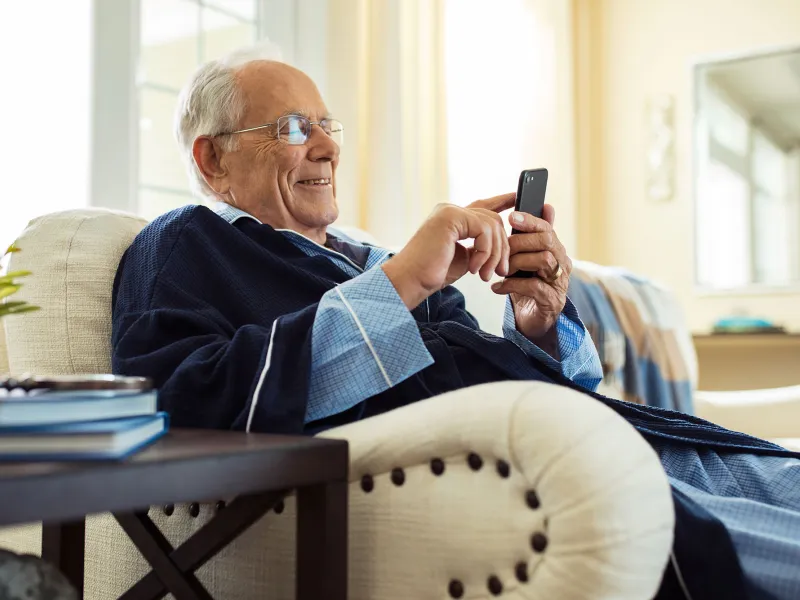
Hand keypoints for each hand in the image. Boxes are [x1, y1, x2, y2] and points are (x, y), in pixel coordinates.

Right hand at [382, 193, 515, 308]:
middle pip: (493, 219)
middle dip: (502, 247)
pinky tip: (474, 268)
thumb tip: (498, 247)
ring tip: (486, 275)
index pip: (483, 206)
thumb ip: (478, 247)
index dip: (503, 201)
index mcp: (452, 218)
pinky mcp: (451, 217)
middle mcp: (450, 210)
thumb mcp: (464, 258)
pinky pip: (483, 230)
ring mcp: (450, 211)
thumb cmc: (431, 273)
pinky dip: (484, 253)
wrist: (410, 280)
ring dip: (494, 255)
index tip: (518, 198)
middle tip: (501, 271)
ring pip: (492, 225)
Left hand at [491, 204, 571, 340]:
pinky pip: (534, 286)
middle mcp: (562, 264)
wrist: (531, 320)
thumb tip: (546, 206)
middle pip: (547, 241)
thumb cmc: (527, 286)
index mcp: (556, 251)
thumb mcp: (527, 259)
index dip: (530, 221)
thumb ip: (533, 236)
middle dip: (521, 241)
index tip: (511, 216)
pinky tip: (497, 287)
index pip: (547, 229)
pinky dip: (512, 285)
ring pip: (543, 260)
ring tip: (500, 270)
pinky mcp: (552, 301)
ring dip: (517, 262)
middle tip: (502, 248)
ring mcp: (559, 283)